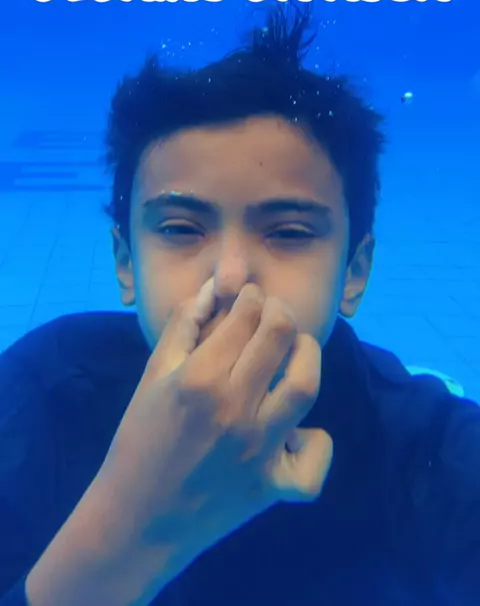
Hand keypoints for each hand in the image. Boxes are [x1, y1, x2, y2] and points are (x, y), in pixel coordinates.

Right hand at [98, 281, 332, 570]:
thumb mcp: (152, 376)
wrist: (137, 519)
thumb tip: (213, 290)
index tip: (249, 297)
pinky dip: (314, 441)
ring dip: (306, 356)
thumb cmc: (140, 441)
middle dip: (280, 312)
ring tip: (296, 350)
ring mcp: (259, 449)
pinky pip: (314, 461)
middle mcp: (234, 409)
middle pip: (280, 336)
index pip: (245, 315)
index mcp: (199, 379)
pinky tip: (296, 430)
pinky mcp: (272, 486)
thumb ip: (182, 327)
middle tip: (273, 313)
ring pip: (305, 385)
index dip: (251, 296)